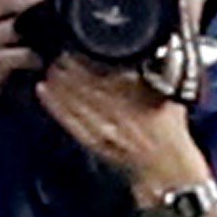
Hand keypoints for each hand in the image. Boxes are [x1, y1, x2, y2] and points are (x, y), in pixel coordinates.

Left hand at [35, 55, 204, 195]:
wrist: (167, 170)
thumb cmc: (171, 135)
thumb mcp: (173, 102)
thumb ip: (162, 79)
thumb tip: (152, 54)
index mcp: (144, 103)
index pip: (111, 75)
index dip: (90, 59)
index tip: (77, 46)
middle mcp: (122, 116)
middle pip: (88, 86)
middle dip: (70, 68)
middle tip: (58, 53)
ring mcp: (105, 130)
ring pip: (76, 101)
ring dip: (60, 83)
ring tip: (49, 66)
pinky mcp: (93, 142)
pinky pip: (70, 121)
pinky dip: (55, 105)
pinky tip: (44, 90)